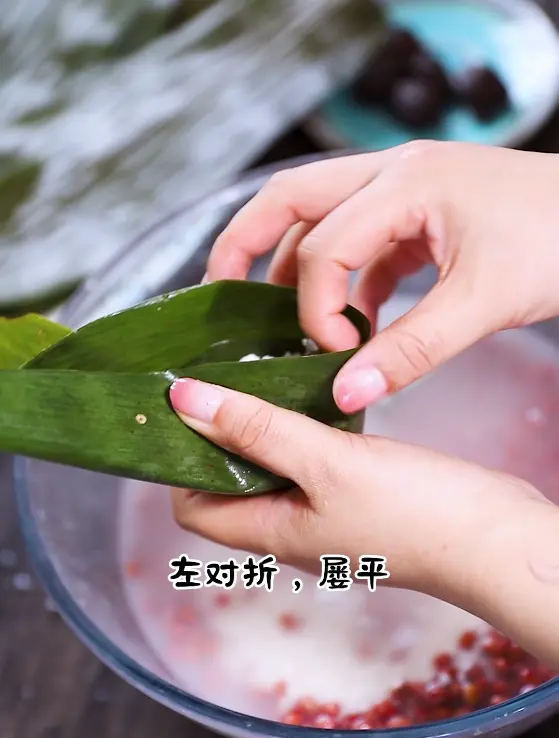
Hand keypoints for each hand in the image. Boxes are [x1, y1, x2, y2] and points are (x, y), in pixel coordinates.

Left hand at [169, 378, 558, 666]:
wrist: (494, 537)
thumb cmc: (413, 511)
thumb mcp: (325, 463)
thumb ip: (256, 430)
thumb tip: (183, 400)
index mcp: (269, 533)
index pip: (191, 506)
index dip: (180, 461)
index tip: (186, 409)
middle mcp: (289, 529)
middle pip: (228, 484)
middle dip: (218, 436)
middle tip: (223, 379)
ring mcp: (324, 515)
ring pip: (270, 469)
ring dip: (260, 429)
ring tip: (261, 378)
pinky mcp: (355, 497)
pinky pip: (309, 463)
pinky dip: (300, 431)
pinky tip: (309, 397)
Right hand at [205, 142, 558, 411]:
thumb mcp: (484, 300)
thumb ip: (410, 350)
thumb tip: (345, 396)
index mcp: (404, 183)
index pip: (323, 245)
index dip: (314, 307)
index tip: (333, 353)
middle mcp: (391, 174)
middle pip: (288, 197)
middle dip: (244, 244)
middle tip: (218, 293)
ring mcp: (402, 189)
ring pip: (318, 217)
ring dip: (296, 267)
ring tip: (282, 320)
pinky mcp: (417, 213)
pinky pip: (359, 241)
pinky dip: (345, 280)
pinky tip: (353, 322)